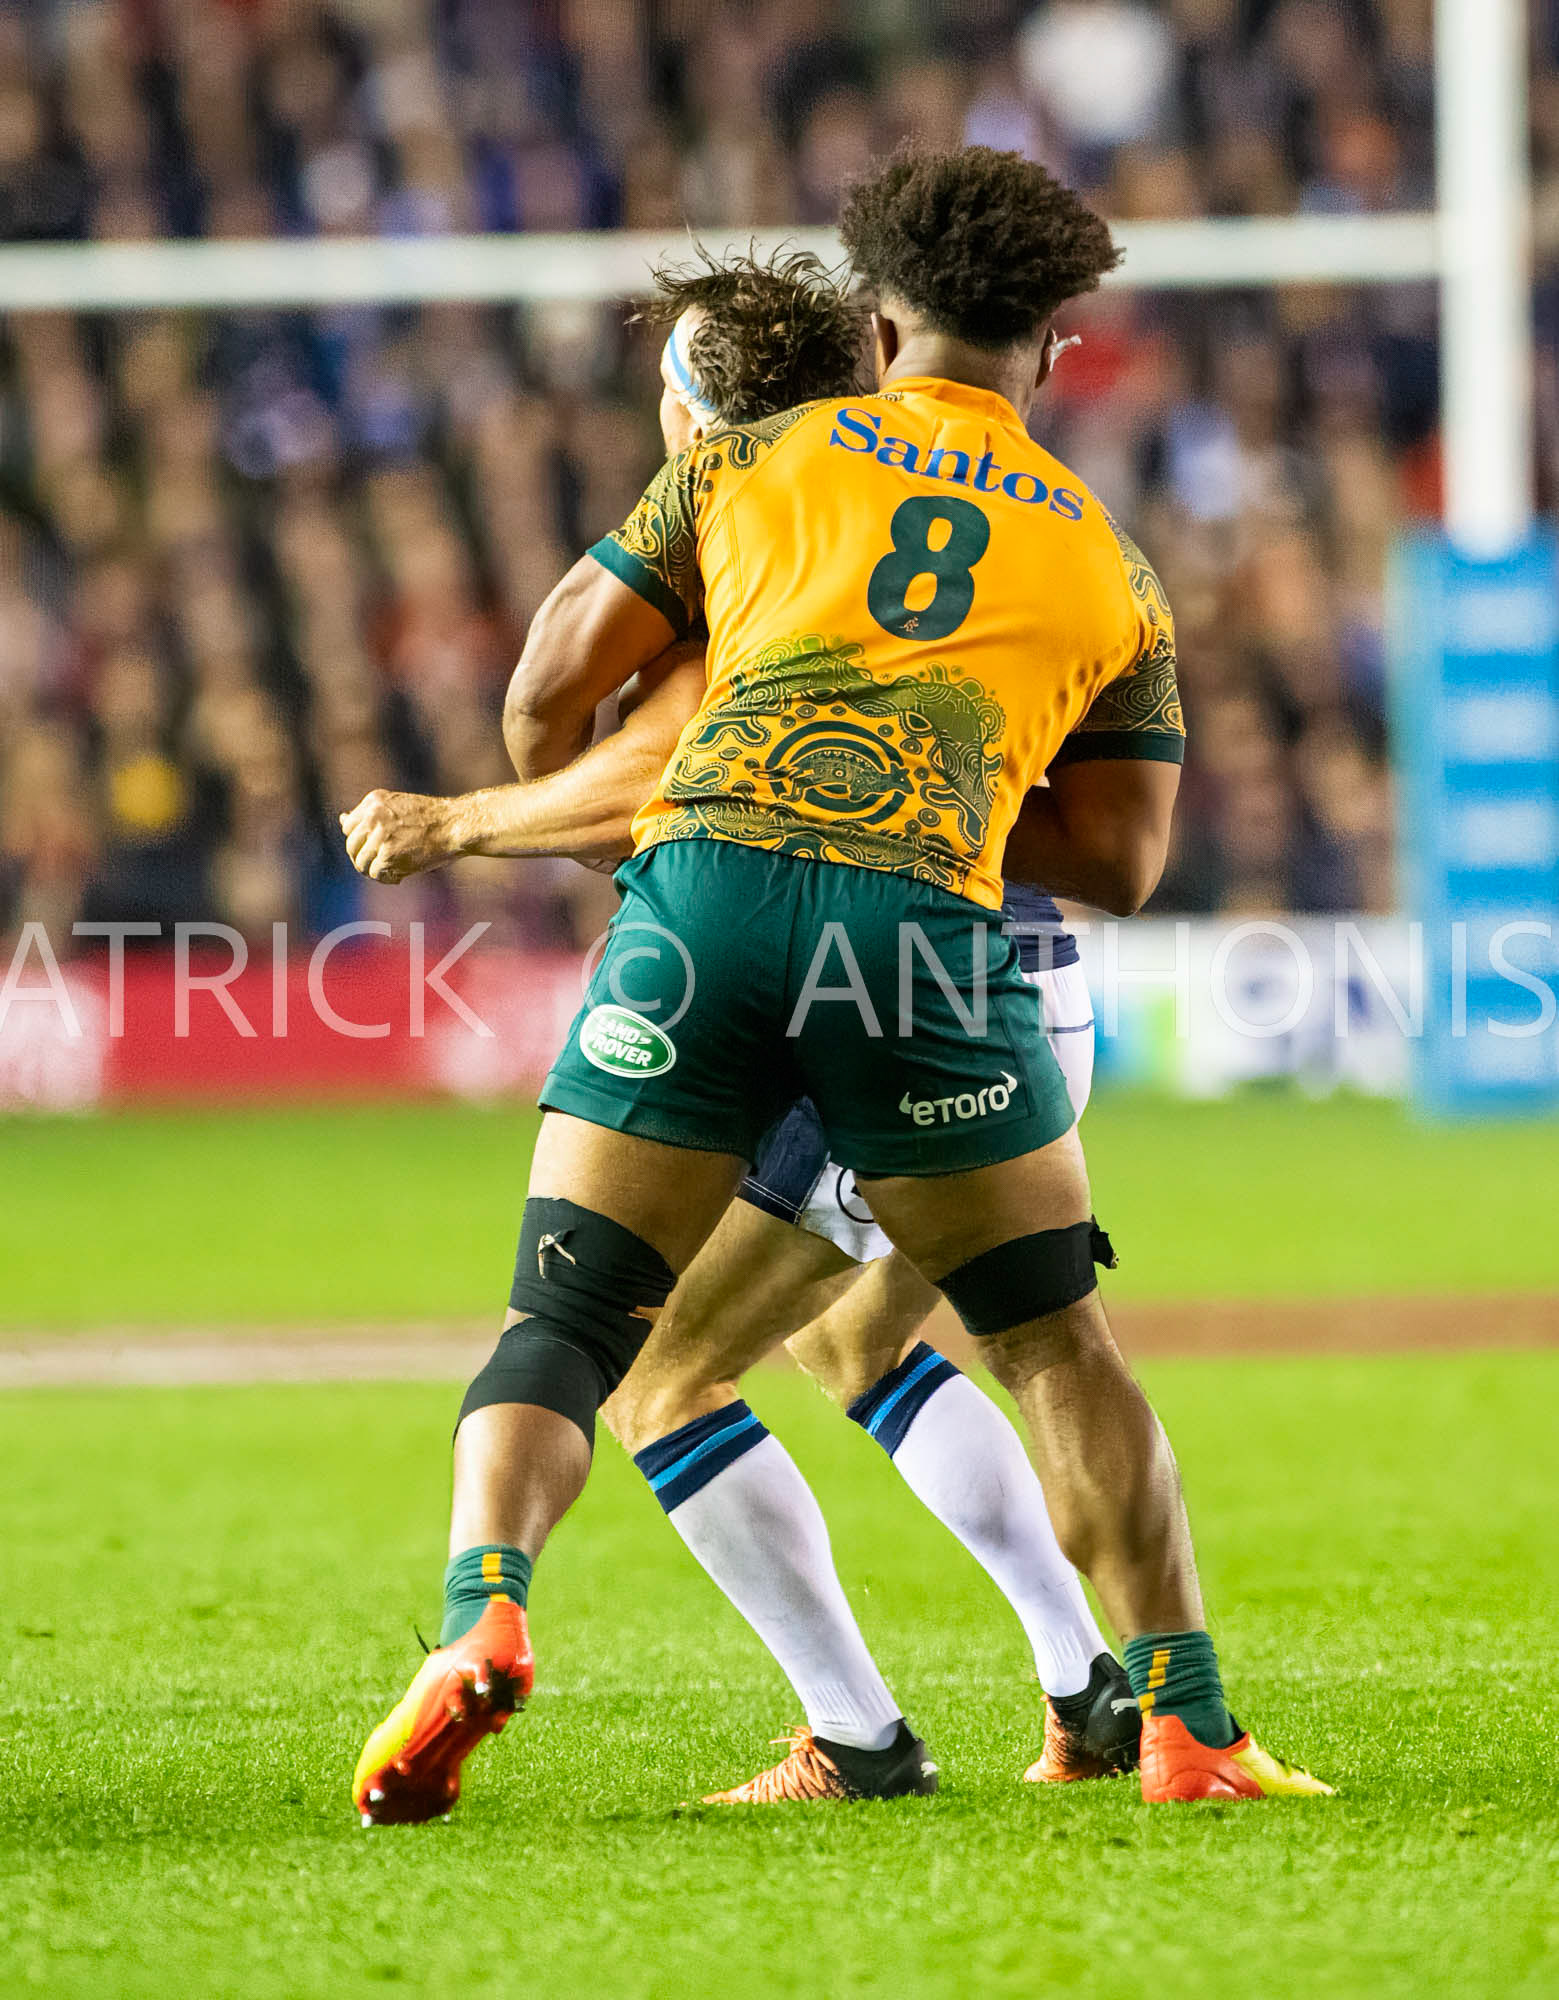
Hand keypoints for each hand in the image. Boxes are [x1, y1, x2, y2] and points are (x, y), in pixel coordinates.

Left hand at [339, 790, 460, 883]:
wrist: (456, 824)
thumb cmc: (432, 818)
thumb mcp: (397, 806)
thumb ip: (370, 814)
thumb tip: (341, 820)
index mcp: (373, 801)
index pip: (349, 828)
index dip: (361, 842)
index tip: (376, 849)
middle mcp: (372, 816)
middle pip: (351, 846)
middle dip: (364, 859)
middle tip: (382, 865)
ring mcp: (379, 836)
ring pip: (361, 863)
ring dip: (375, 871)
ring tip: (393, 871)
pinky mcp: (388, 855)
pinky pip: (376, 874)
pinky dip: (387, 879)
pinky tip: (400, 876)